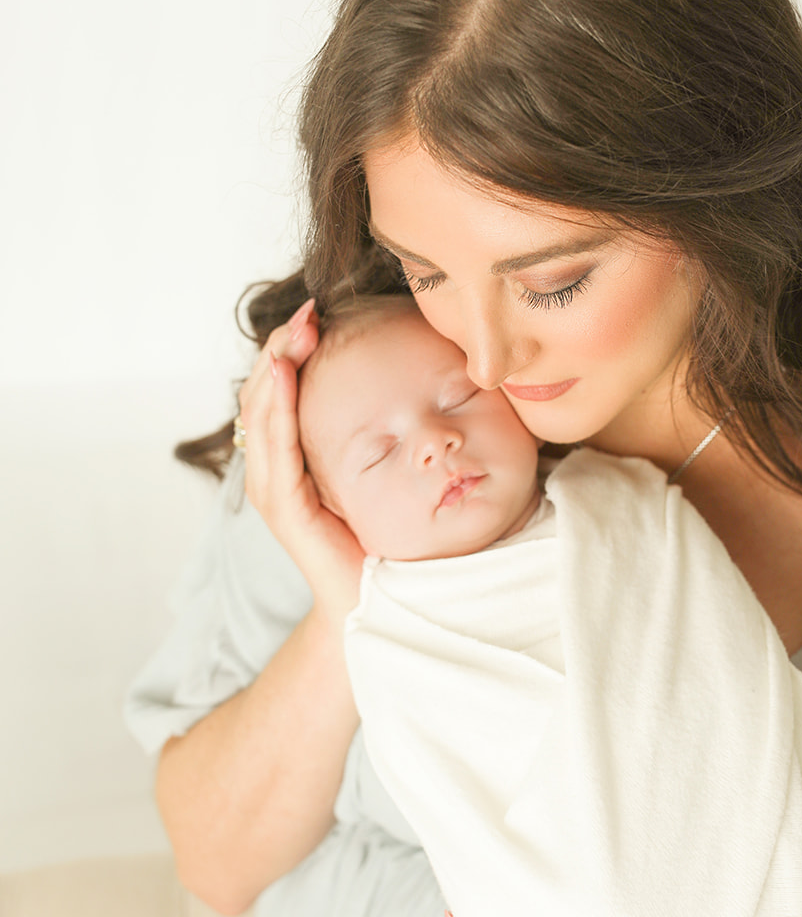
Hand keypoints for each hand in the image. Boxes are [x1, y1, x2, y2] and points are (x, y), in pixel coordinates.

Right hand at [238, 298, 365, 620]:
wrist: (388, 607)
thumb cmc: (393, 541)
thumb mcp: (392, 475)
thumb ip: (393, 434)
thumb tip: (425, 371)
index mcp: (301, 455)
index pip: (285, 388)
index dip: (294, 346)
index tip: (318, 309)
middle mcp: (281, 469)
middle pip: (266, 393)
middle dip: (282, 346)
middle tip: (307, 311)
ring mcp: (279, 491)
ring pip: (262, 416)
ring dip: (274, 369)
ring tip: (293, 335)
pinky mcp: (287, 512)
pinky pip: (276, 454)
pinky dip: (276, 411)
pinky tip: (283, 378)